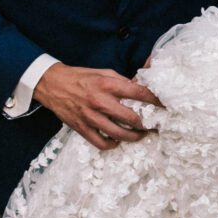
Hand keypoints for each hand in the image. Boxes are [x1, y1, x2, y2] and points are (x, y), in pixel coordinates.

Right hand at [35, 63, 161, 151]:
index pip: (139, 93)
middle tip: (154, 125)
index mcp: (108, 85)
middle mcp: (101, 102)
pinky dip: (113, 144)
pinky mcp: (82, 128)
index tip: (164, 105)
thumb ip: (121, 82)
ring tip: (140, 135)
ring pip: (120, 134)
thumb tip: (140, 89)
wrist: (53, 85)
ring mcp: (91, 117)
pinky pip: (102, 143)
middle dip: (147, 124)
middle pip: (133, 118)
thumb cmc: (80, 78)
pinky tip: (117, 140)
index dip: (155, 100)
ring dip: (134, 137)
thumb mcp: (103, 73)